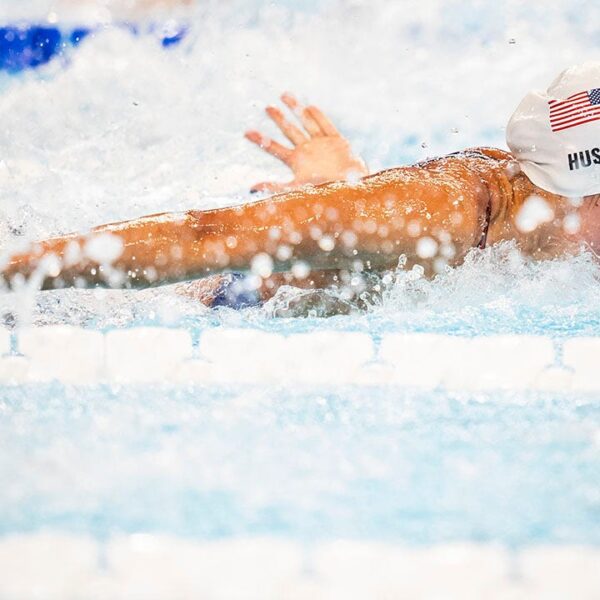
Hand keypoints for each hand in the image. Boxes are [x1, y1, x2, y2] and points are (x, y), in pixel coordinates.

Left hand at [245, 92, 367, 192]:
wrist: (350, 190)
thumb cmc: (323, 192)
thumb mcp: (296, 189)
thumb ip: (275, 187)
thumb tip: (252, 188)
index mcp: (296, 162)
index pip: (275, 148)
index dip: (261, 140)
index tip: (247, 132)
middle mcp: (307, 151)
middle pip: (290, 131)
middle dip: (279, 119)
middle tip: (267, 107)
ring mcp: (322, 145)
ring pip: (306, 123)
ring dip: (296, 109)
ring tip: (284, 95)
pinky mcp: (337, 142)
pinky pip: (326, 126)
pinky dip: (319, 116)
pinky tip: (310, 106)